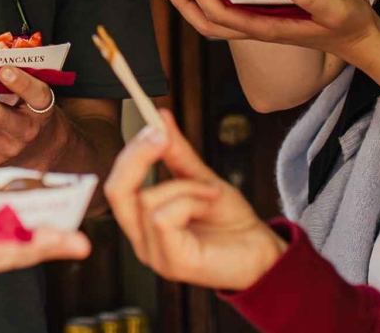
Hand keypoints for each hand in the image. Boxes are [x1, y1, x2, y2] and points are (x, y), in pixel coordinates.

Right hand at [105, 110, 283, 289]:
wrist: (264, 252)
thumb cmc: (231, 221)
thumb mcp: (201, 178)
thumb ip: (177, 152)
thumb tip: (159, 116)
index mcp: (143, 221)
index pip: (117, 184)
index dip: (131, 152)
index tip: (154, 126)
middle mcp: (142, 240)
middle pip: (116, 191)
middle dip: (137, 157)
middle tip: (162, 136)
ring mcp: (154, 254)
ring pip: (148, 199)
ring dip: (185, 186)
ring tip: (211, 192)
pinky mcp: (171, 263)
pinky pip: (163, 218)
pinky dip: (189, 201)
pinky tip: (209, 203)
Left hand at [156, 0, 379, 58]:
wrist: (358, 39)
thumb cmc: (346, 23)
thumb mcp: (334, 8)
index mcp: (268, 30)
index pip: (222, 16)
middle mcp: (258, 31)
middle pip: (208, 24)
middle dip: (183, 2)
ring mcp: (259, 26)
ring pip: (214, 21)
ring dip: (191, 2)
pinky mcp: (264, 19)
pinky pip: (227, 12)